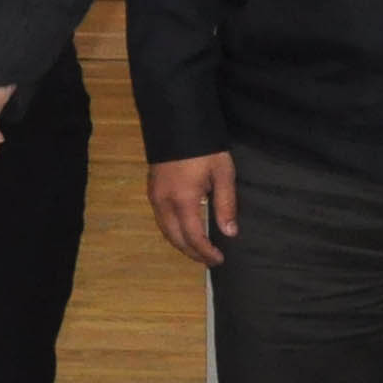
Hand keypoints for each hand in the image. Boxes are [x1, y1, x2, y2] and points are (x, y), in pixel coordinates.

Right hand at [147, 150, 238, 265]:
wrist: (178, 122)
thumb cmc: (205, 148)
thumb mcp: (223, 173)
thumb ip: (226, 204)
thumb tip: (229, 232)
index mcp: (183, 200)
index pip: (193, 237)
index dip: (205, 252)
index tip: (219, 259)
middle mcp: (164, 203)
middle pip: (175, 239)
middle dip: (192, 253)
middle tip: (209, 260)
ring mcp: (155, 196)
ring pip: (165, 231)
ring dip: (181, 243)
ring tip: (199, 249)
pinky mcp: (152, 190)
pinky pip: (161, 220)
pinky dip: (173, 231)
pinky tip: (185, 230)